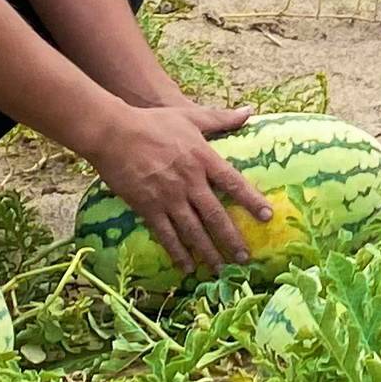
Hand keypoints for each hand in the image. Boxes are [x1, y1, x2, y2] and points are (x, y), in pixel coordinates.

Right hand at [86, 102, 271, 273]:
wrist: (113, 133)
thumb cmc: (152, 122)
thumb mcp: (190, 116)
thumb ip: (221, 118)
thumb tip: (250, 111)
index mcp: (203, 159)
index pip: (234, 183)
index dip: (251, 201)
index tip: (267, 217)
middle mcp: (189, 182)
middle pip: (215, 215)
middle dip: (232, 239)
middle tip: (245, 259)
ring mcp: (168, 197)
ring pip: (193, 231)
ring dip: (208, 252)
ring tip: (220, 270)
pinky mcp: (148, 208)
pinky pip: (166, 235)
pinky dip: (177, 253)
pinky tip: (187, 267)